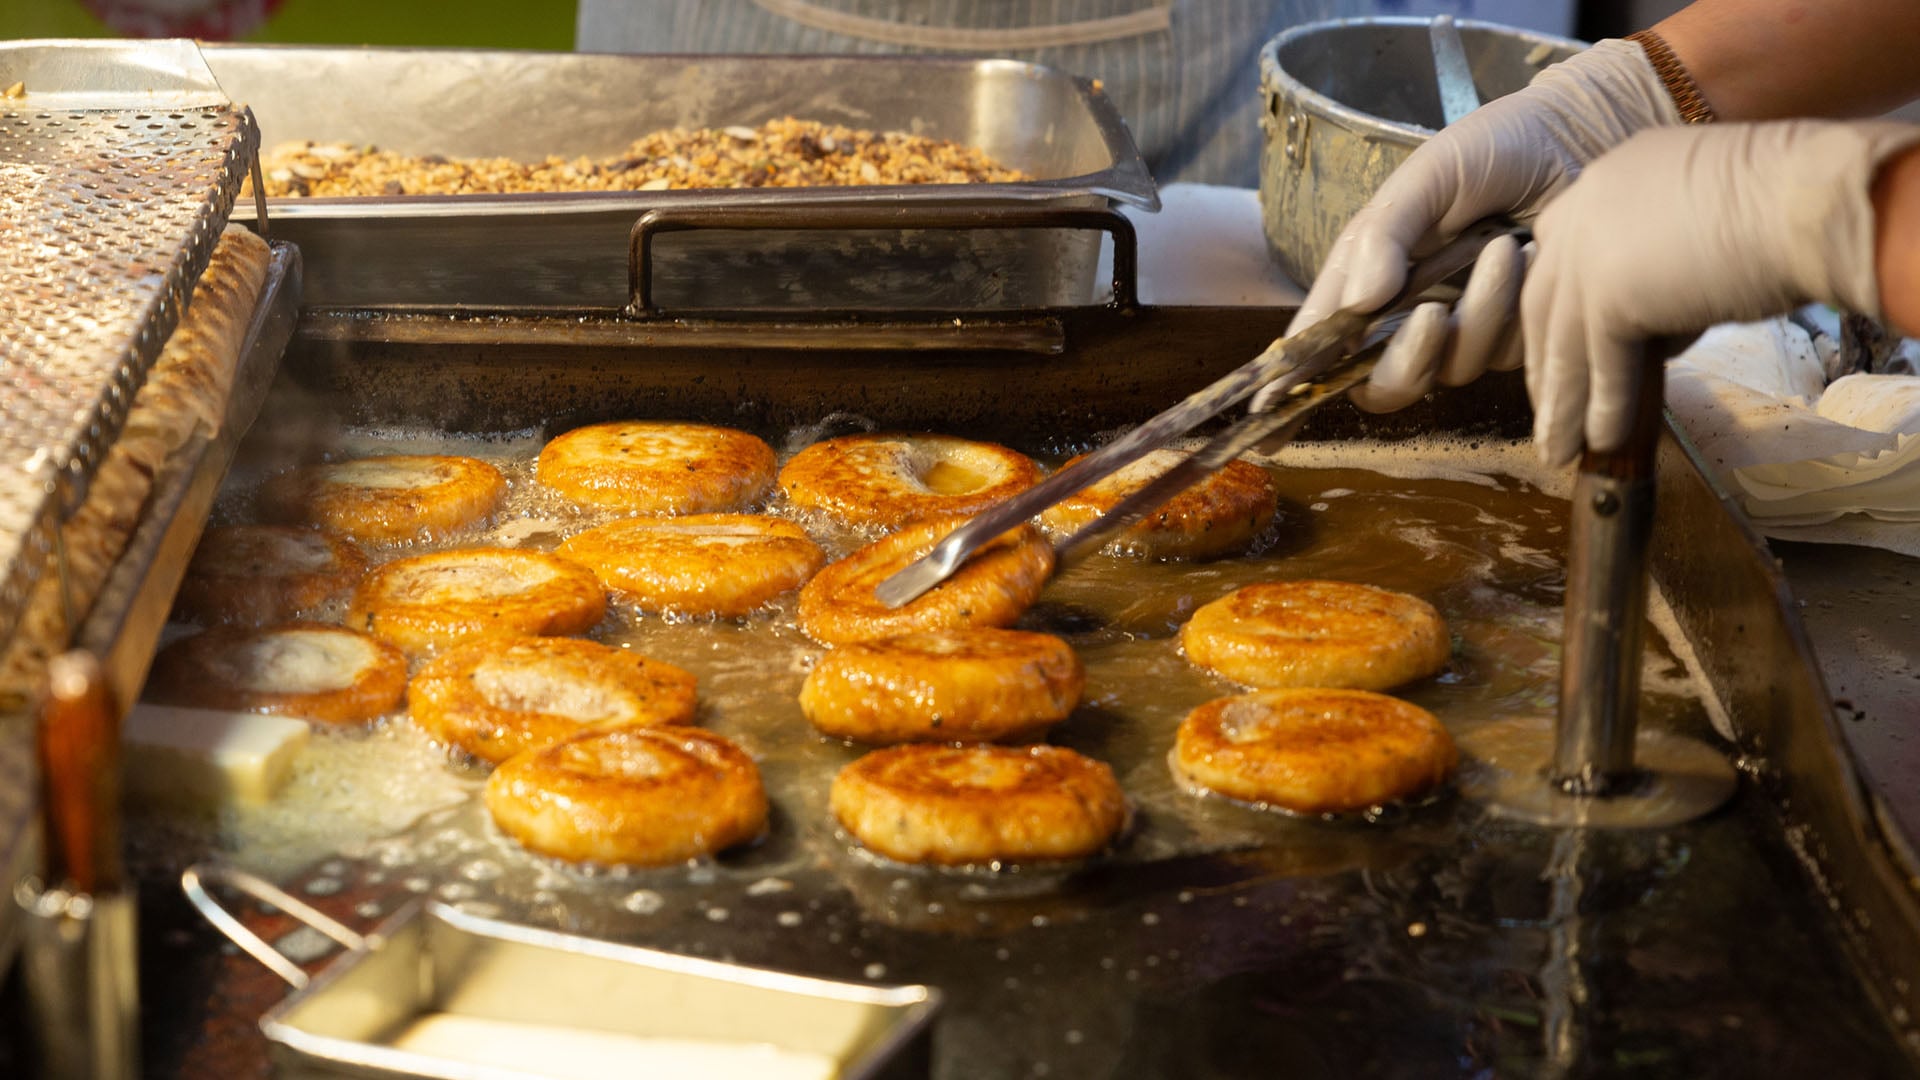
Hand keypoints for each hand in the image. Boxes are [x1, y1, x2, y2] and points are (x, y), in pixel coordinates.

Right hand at [1276, 39, 1681, 413]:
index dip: (1291, 385)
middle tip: (1431, 316)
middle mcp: (1405, 313)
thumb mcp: (1429, 175)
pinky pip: (1504, 356)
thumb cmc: (1497, 147)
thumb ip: (1384, 236)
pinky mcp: (1514, 336)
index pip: (1318, 343)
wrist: (1583, 138)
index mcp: (1366, 276)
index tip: (1268, 414)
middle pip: (1380, 385)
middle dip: (1405, 362)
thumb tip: (1359, 303)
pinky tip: (1528, 255)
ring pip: (1449, 371)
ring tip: (1502, 249)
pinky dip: (1513, 309)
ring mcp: (1461, 330)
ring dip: (1477, 316)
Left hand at [1524, 120, 1918, 464]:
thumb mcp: (1703, 227)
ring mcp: (1591, 250)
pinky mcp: (1611, 294)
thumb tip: (1656, 331)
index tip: (1555, 342)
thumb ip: (1664, 269)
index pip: (1557, 249)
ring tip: (1562, 448)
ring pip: (1565, 341)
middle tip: (1548, 405)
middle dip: (1545, 360)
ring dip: (1563, 403)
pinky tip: (1601, 441)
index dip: (1555, 302)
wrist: (1812, 201)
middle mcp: (1586, 208)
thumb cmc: (1784, 208)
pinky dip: (1603, 407)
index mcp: (1609, 180)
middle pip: (1544, 300)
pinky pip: (1601, 362)